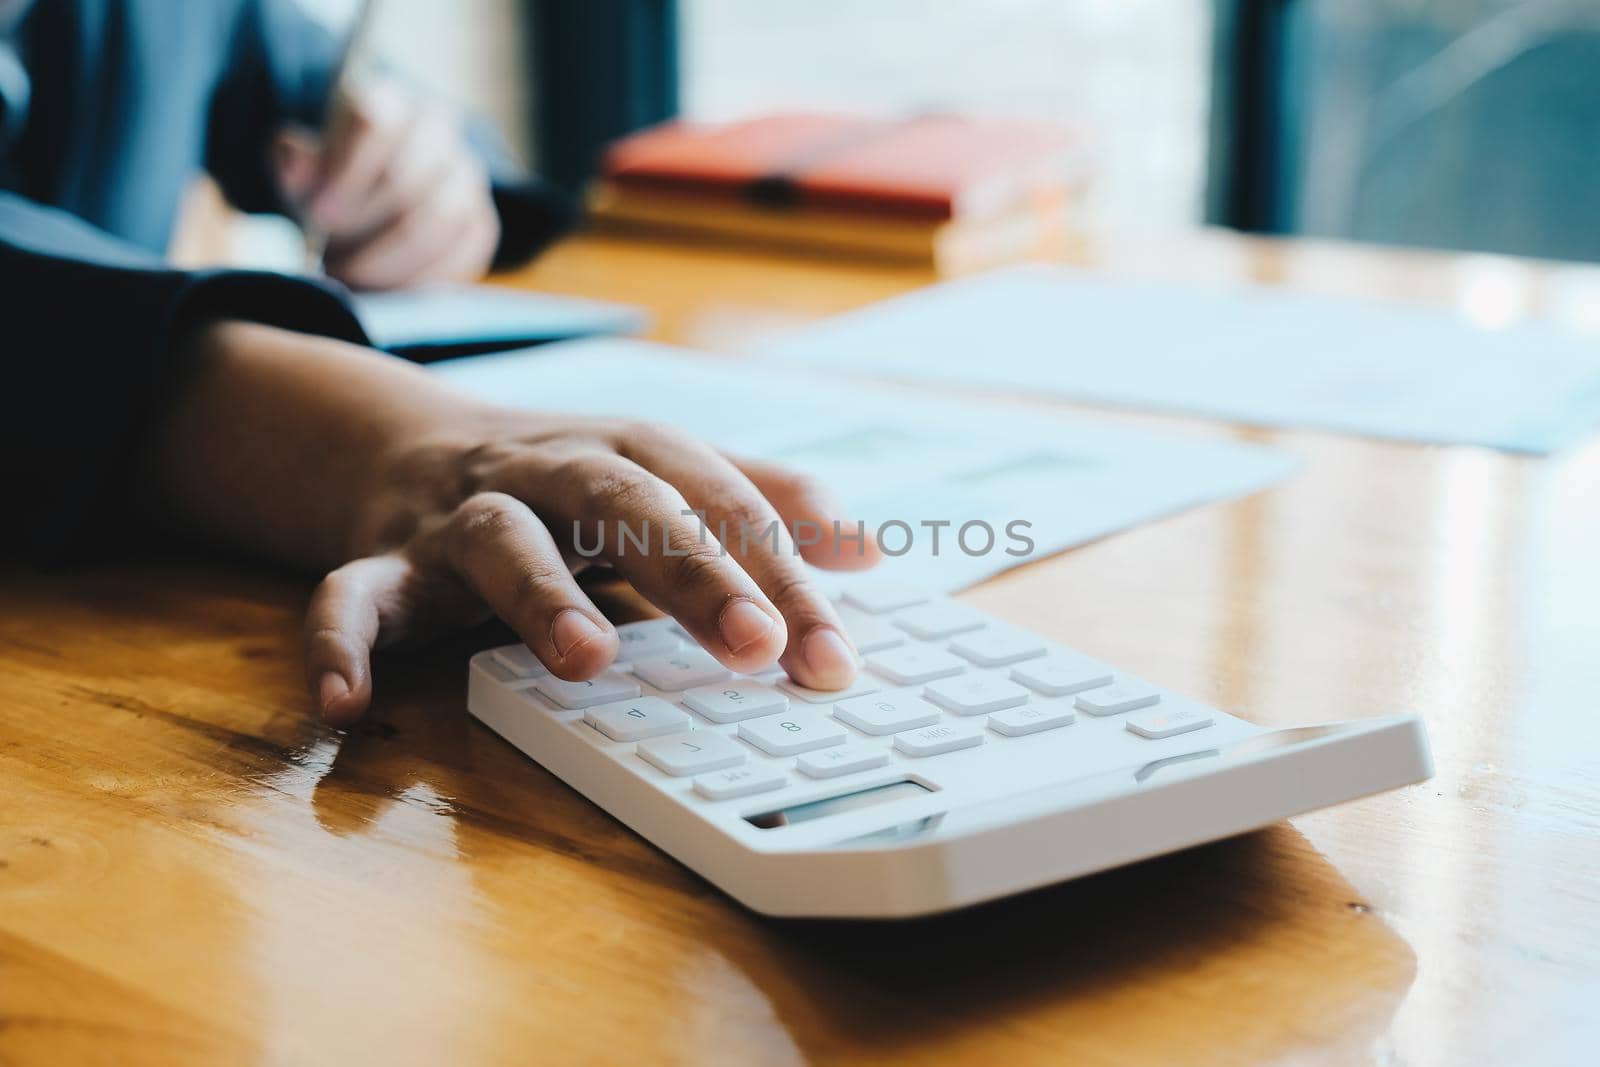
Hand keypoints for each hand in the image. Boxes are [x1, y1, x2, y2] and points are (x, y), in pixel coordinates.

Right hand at [148, 323, 880, 727]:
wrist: (409, 440)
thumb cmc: (568, 477)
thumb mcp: (666, 470)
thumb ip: (760, 502)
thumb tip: (868, 550)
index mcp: (632, 452)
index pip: (719, 504)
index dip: (779, 575)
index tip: (833, 651)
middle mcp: (551, 471)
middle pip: (626, 504)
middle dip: (692, 571)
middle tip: (755, 644)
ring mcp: (461, 514)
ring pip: (499, 538)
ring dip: (541, 594)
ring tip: (588, 659)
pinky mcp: (381, 559)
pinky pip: (349, 597)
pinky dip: (341, 644)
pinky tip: (349, 707)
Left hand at [273, 80, 499, 289]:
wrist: (374, 203)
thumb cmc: (333, 183)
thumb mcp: (303, 169)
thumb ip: (295, 165)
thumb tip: (297, 162)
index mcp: (388, 103)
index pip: (374, 123)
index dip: (346, 171)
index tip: (319, 216)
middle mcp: (436, 132)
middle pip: (406, 179)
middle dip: (362, 227)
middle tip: (330, 259)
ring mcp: (465, 177)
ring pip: (439, 220)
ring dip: (388, 260)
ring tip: (353, 277)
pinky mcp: (481, 223)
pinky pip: (462, 254)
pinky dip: (420, 279)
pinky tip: (387, 289)